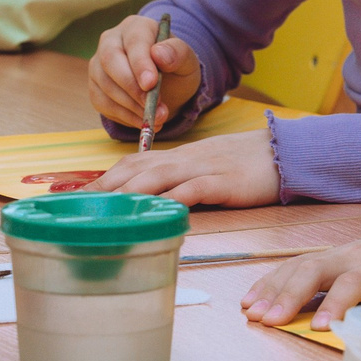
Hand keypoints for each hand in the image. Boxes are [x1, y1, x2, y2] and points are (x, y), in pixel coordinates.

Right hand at [87, 17, 201, 130]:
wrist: (167, 86)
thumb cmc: (175, 67)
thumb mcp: (186, 60)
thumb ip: (177, 53)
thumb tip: (159, 54)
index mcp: (136, 27)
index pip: (134, 41)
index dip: (140, 63)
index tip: (151, 84)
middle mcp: (111, 41)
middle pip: (110, 60)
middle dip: (131, 87)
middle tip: (152, 107)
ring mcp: (99, 64)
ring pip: (105, 85)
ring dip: (131, 106)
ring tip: (157, 118)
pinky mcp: (95, 87)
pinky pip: (103, 103)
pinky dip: (124, 116)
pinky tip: (142, 120)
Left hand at [91, 131, 274, 208]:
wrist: (283, 150)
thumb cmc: (243, 164)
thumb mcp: (204, 167)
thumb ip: (178, 180)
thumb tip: (149, 200)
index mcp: (178, 156)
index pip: (132, 164)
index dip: (103, 178)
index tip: (77, 196)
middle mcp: (185, 159)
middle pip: (137, 169)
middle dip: (106, 187)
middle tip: (78, 206)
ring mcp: (204, 168)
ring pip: (160, 176)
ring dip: (130, 192)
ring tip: (107, 208)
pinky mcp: (225, 182)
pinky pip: (196, 189)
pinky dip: (176, 198)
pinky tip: (160, 210)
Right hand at [240, 217, 360, 331]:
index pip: (352, 283)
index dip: (335, 304)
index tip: (319, 327)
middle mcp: (351, 257)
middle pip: (313, 271)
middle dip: (288, 295)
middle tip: (267, 321)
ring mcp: (335, 255)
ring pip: (297, 267)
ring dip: (272, 289)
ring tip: (250, 313)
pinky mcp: (327, 259)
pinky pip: (293, 267)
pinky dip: (270, 282)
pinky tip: (251, 300)